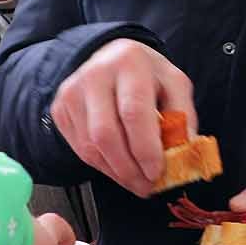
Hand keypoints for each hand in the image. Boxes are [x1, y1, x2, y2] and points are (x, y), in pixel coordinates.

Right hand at [48, 39, 196, 197]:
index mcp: (129, 63)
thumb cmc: (147, 74)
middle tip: (147, 186)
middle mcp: (95, 75)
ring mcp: (72, 93)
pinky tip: (120, 169)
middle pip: (106, 134)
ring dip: (116, 172)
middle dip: (129, 169)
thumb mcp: (174, 84)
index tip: (157, 172)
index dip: (145, 148)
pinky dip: (103, 166)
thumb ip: (183, 115)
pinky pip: (80, 149)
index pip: (133, 112)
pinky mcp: (60, 110)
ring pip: (90, 147)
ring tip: (137, 181)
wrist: (110, 58)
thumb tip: (185, 153)